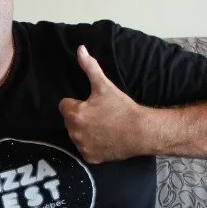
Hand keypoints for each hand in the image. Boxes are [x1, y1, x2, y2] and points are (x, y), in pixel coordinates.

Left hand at [57, 45, 145, 163]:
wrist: (142, 132)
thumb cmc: (122, 107)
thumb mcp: (104, 86)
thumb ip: (89, 67)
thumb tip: (80, 49)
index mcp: (74, 114)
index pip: (64, 105)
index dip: (77, 103)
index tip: (91, 104)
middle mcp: (74, 132)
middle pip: (70, 121)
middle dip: (80, 117)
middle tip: (99, 114)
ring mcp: (81, 146)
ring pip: (76, 135)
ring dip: (84, 131)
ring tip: (103, 126)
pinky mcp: (90, 157)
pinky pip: (85, 149)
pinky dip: (92, 145)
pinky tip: (104, 139)